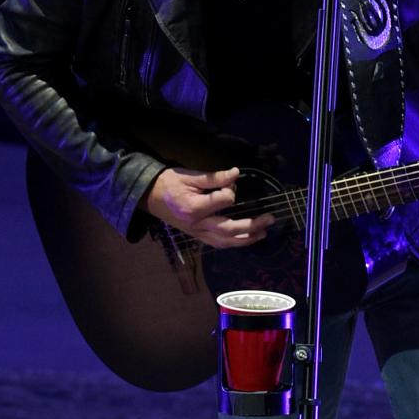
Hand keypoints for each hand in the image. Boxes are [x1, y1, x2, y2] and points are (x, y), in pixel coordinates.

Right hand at [141, 166, 273, 247]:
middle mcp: (197, 225)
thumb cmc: (168, 183)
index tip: (230, 181)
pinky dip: (234, 243)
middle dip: (252, 225)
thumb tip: (236, 174)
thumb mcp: (189, 175)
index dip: (231, 190)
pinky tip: (247, 239)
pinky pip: (219, 244)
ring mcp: (197, 234)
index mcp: (194, 208)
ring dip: (247, 239)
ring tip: (264, 233)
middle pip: (230, 229)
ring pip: (226, 241)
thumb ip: (214, 177)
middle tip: (270, 218)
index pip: (224, 201)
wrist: (148, 197)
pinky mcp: (198, 237)